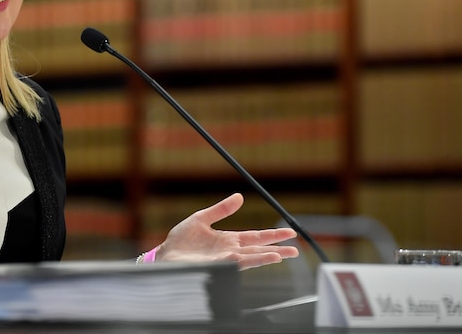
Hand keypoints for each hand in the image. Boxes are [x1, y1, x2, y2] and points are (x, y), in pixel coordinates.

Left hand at [155, 193, 298, 269]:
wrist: (166, 255)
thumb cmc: (182, 240)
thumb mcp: (201, 218)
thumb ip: (221, 209)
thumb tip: (239, 196)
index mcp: (229, 239)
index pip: (256, 237)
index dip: (272, 235)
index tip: (290, 232)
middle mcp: (229, 251)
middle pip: (258, 250)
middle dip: (277, 249)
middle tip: (295, 250)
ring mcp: (222, 260)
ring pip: (248, 259)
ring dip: (263, 257)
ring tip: (279, 255)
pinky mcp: (213, 266)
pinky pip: (230, 264)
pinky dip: (241, 262)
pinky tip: (248, 259)